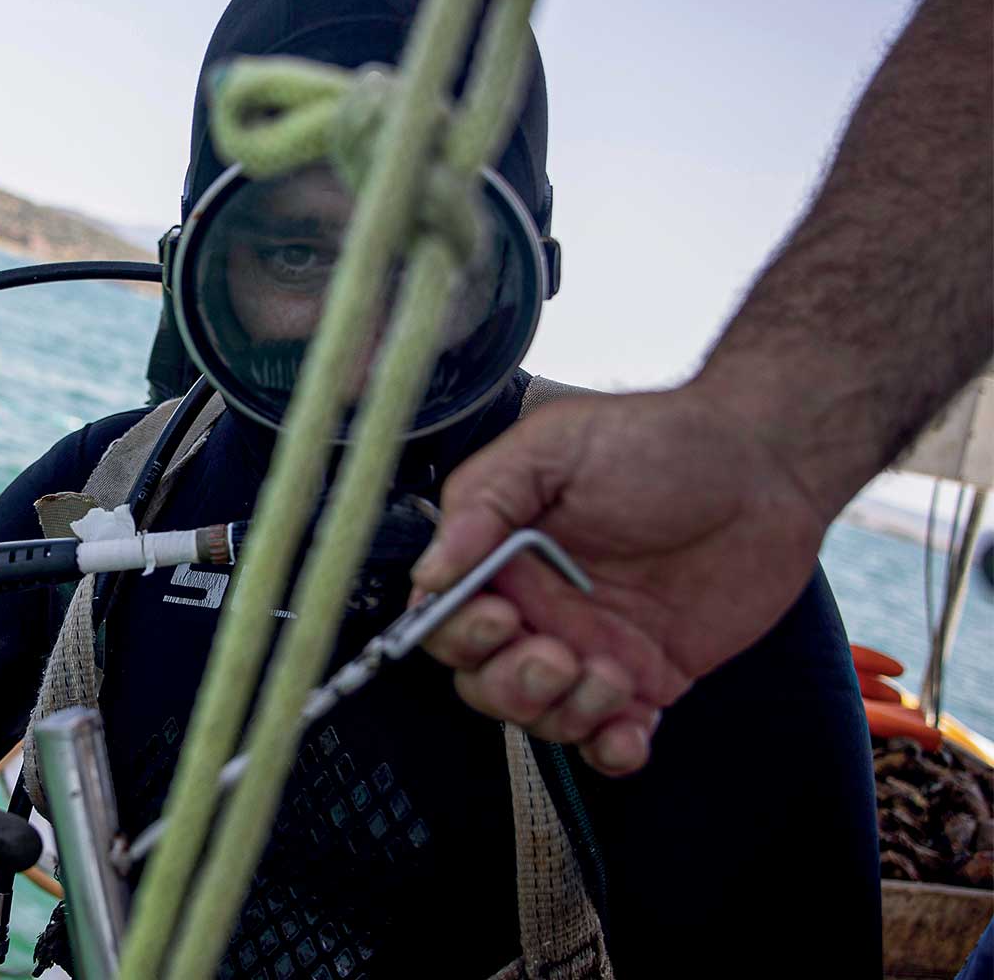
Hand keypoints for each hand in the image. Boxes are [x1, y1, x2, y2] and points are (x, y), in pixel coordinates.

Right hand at [410, 385, 829, 774]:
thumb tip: (429, 573)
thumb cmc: (656, 440)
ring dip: (567, 713)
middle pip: (484, 683)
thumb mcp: (553, 447)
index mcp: (502, 559)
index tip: (498, 617)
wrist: (762, 465)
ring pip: (543, 718)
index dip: (458, 633)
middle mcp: (539, 610)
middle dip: (512, 685)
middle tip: (557, 656)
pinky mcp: (649, 680)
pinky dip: (612, 751)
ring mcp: (591, 650)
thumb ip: (483, 501)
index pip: (446, 620)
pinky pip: (611, 741)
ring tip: (614, 672)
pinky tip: (632, 731)